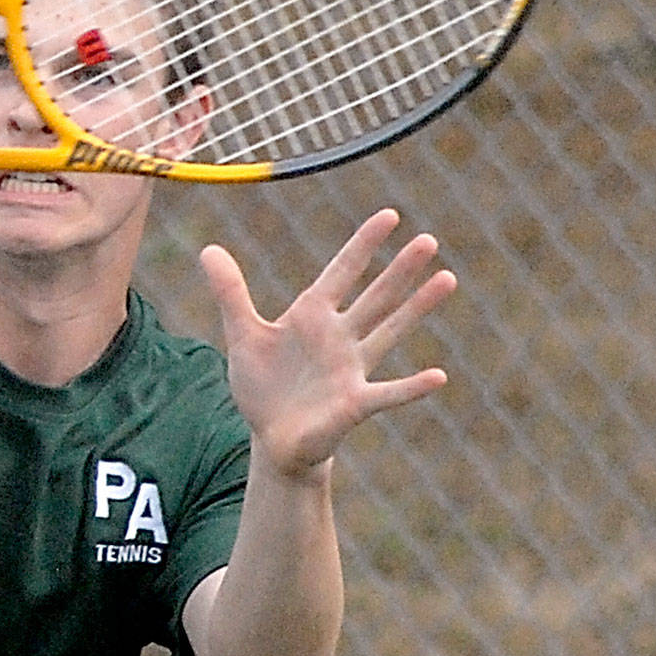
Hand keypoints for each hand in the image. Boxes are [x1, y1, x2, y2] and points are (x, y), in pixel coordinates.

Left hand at [201, 208, 456, 476]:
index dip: (363, 244)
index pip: (343, 272)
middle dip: (400, 269)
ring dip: (417, 307)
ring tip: (448, 278)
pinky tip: (438, 376)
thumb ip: (231, 293)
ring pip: (390, 331)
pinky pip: (388, 393)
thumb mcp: (243, 335)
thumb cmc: (262, 387)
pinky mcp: (354, 403)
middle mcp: (340, 336)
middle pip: (376, 296)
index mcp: (313, 316)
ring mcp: (351, 369)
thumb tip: (207, 249)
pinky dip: (412, 386)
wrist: (271, 440)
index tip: (390, 215)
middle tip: (429, 240)